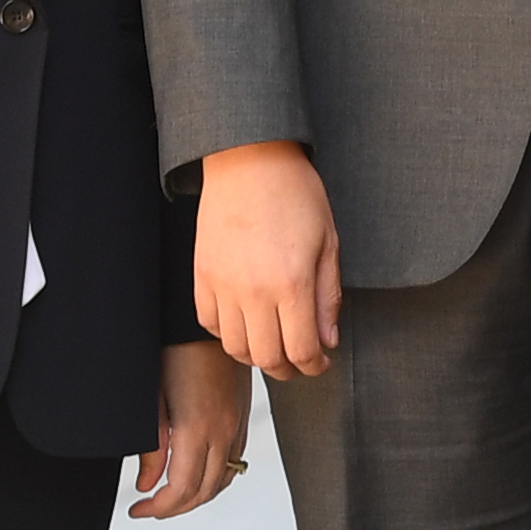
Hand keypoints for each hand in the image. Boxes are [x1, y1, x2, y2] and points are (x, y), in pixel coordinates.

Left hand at [131, 341, 252, 517]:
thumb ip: (152, 448)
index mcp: (197, 429)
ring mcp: (237, 424)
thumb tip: (146, 484)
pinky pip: (234, 461)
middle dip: (175, 507)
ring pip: (223, 480)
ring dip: (197, 495)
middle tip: (149, 508)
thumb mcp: (151, 399)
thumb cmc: (171, 349)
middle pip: (204, 491)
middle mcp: (223, 432)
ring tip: (169, 496)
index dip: (158, 508)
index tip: (137, 509)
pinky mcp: (242, 415)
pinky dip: (215, 478)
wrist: (200, 320)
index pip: (181, 490)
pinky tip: (196, 474)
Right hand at [196, 142, 343, 377]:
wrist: (248, 159)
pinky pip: (209, 323)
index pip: (301, 351)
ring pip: (235, 348)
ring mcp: (223, 285)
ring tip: (273, 345)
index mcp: (292, 284)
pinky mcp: (201, 276)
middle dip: (288, 369)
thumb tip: (328, 340)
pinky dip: (227, 333)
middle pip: (267, 358)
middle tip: (300, 363)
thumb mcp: (328, 243)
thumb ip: (327, 297)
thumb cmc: (294, 193)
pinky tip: (245, 323)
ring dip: (256, 356)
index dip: (313, 366)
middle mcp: (254, 291)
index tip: (320, 363)